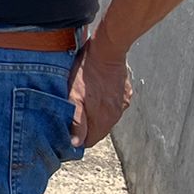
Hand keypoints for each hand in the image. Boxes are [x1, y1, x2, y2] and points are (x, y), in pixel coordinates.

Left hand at [68, 30, 132, 147]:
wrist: (107, 50)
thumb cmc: (86, 72)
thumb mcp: (74, 96)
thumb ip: (77, 121)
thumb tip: (76, 143)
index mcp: (104, 118)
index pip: (90, 141)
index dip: (78, 138)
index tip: (67, 131)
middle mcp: (116, 114)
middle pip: (98, 130)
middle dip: (86, 128)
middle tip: (71, 115)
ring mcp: (123, 103)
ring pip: (106, 118)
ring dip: (94, 115)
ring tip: (82, 103)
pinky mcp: (126, 93)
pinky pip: (113, 106)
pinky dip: (103, 104)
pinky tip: (95, 94)